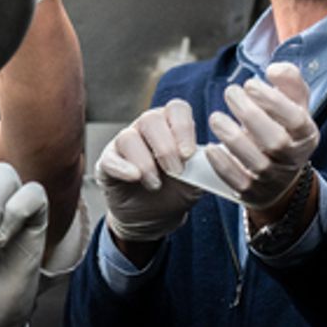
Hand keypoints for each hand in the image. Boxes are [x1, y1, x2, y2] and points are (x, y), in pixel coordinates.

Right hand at [96, 100, 203, 242]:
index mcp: (172, 125)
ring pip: (128, 137)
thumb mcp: (198, 180)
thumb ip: (206, 165)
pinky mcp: (108, 162)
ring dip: (145, 162)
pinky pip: (110, 158)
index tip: (189, 154)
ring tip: (155, 184)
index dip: (182, 127)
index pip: (177, 109)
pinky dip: (122, 167)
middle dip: (165, 147)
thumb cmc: (177, 191)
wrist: (155, 217)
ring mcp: (125, 143)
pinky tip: (134, 177)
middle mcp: (147, 128)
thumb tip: (219, 153)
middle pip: (151, 119)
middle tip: (175, 171)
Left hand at [205, 62, 319, 209]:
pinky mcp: (252, 192)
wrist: (279, 174)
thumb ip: (289, 81)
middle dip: (250, 115)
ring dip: (233, 138)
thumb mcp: (294, 104)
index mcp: (306, 135)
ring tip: (215, 117)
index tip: (250, 83)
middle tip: (230, 93)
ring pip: (256, 164)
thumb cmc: (283, 128)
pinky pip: (238, 182)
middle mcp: (293, 159)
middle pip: (275, 142)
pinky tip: (210, 148)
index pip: (296, 120)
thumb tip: (274, 69)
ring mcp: (273, 178)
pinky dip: (223, 165)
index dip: (273, 101)